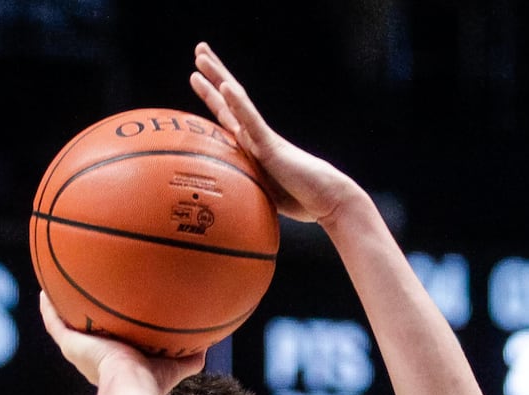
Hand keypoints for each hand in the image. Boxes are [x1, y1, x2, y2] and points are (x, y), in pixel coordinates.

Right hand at [39, 291, 204, 388]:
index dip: (113, 334)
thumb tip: (209, 347)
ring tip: (57, 291)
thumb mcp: (176, 365)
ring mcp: (80, 352)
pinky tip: (46, 290)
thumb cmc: (154, 382)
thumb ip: (192, 357)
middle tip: (85, 303)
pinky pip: (54, 322)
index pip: (114, 347)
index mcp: (118, 365)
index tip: (115, 322)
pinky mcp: (70, 344)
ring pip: (67, 328)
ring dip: (62, 310)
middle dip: (87, 321)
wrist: (132, 386)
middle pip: (88, 336)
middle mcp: (95, 359)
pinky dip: (49, 307)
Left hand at [190, 41, 358, 225]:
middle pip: (231, 100)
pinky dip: (237, 104)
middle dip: (214, 75)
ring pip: (237, 102)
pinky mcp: (271, 145)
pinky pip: (251, 121)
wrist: (329, 200)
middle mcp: (257, 137)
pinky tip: (225, 86)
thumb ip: (248, 194)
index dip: (214, 96)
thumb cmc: (304, 202)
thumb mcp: (266, 198)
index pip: (229, 116)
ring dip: (218, 78)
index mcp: (254, 147)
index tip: (199, 77)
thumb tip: (230, 210)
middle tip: (199, 50)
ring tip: (201, 55)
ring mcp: (263, 138)